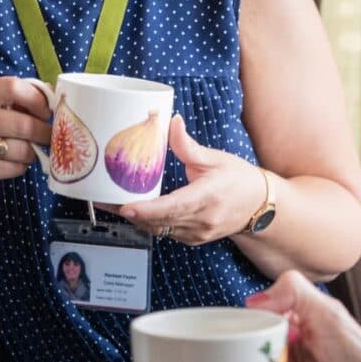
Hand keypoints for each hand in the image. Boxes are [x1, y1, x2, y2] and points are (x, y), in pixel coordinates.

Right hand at [0, 76, 51, 204]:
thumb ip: (11, 100)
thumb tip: (52, 99)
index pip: (13, 87)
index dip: (36, 99)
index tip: (46, 111)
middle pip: (23, 124)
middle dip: (44, 133)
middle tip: (50, 136)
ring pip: (22, 150)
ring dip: (33, 152)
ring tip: (30, 151)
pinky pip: (13, 168)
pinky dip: (21, 167)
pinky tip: (14, 163)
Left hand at [116, 115, 264, 243]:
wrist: (258, 205)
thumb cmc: (239, 179)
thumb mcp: (215, 158)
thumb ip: (188, 145)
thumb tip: (171, 122)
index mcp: (208, 197)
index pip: (173, 207)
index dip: (147, 210)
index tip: (125, 206)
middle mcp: (202, 220)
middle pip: (158, 221)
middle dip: (128, 212)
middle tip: (101, 198)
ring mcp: (197, 233)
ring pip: (158, 229)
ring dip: (135, 218)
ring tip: (109, 203)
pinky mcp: (192, 239)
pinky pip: (165, 232)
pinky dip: (148, 222)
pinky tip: (133, 210)